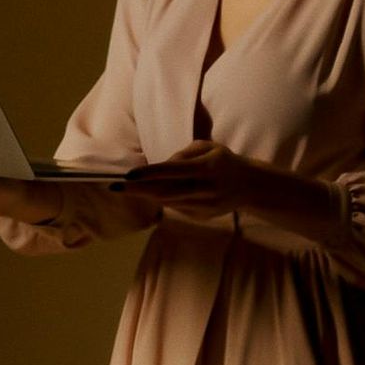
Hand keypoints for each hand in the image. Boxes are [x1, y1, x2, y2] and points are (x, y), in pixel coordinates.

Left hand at [138, 142, 266, 220]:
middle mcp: (206, 187)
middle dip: (138, 190)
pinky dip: (164, 200)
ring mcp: (205, 205)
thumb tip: (160, 165)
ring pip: (169, 202)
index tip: (128, 175)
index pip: (172, 171)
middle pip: (166, 191)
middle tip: (115, 187)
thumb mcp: (208, 147)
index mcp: (207, 167)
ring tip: (127, 189)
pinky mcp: (203, 216)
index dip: (149, 174)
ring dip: (146, 195)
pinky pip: (177, 207)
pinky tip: (155, 193)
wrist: (249, 186)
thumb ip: (183, 154)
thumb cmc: (223, 161)